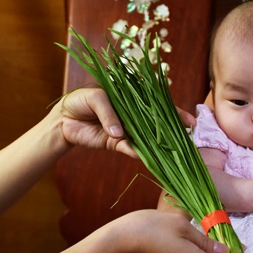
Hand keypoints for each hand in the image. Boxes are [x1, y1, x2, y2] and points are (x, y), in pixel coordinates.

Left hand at [56, 87, 195, 157]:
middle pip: (158, 124)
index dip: (176, 113)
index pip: (159, 105)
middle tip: (188, 139)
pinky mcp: (116, 144)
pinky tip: (145, 156)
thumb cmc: (80, 100)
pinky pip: (130, 149)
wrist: (61, 119)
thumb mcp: (96, 96)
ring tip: (172, 151)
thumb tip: (121, 134)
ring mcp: (127, 131)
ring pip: (146, 139)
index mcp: (134, 98)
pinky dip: (137, 152)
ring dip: (158, 145)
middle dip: (173, 132)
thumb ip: (110, 112)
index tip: (191, 122)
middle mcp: (134, 116)